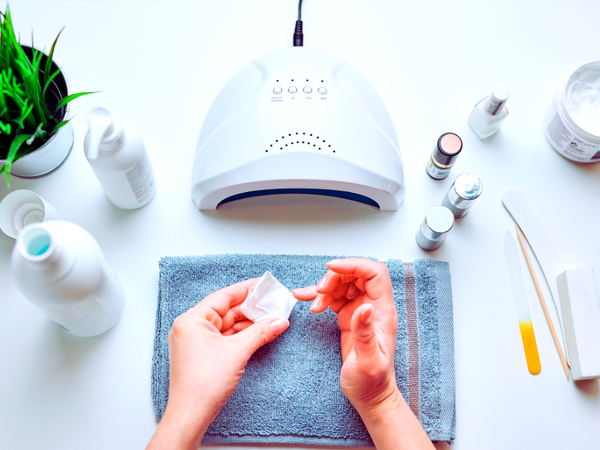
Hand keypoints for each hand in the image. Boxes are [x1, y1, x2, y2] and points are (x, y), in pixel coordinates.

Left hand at [147, 279, 288, 449]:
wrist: (192, 414)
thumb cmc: (203, 383)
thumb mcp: (237, 351)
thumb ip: (260, 332)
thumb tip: (279, 321)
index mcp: (192, 319)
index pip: (223, 296)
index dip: (246, 290)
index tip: (263, 285)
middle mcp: (191, 327)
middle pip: (226, 311)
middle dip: (251, 309)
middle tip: (273, 304)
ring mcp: (196, 342)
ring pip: (227, 325)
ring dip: (249, 324)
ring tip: (272, 320)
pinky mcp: (202, 354)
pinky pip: (225, 338)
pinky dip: (242, 336)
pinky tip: (259, 334)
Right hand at [293, 259, 433, 448]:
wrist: (369, 396)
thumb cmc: (372, 382)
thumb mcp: (368, 361)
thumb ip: (365, 333)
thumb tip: (364, 306)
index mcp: (382, 311)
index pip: (374, 273)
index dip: (354, 265)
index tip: (332, 269)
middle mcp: (373, 306)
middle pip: (356, 274)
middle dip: (335, 276)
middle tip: (320, 292)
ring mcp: (361, 310)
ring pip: (344, 283)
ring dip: (325, 288)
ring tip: (313, 303)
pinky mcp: (349, 317)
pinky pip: (334, 297)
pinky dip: (319, 296)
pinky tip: (306, 298)